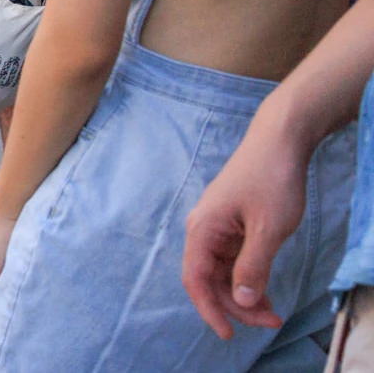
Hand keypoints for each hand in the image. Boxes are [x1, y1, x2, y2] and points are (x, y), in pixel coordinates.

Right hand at [183, 136, 309, 337]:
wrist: (278, 140)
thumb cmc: (271, 179)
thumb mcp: (269, 228)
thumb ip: (253, 266)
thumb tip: (241, 301)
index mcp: (202, 231)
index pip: (196, 280)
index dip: (210, 310)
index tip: (229, 334)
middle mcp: (202, 231)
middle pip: (210, 280)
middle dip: (237, 306)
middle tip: (270, 321)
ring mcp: (216, 227)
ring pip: (222, 272)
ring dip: (244, 294)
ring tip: (273, 311)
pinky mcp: (230, 224)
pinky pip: (232, 259)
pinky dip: (248, 277)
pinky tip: (264, 288)